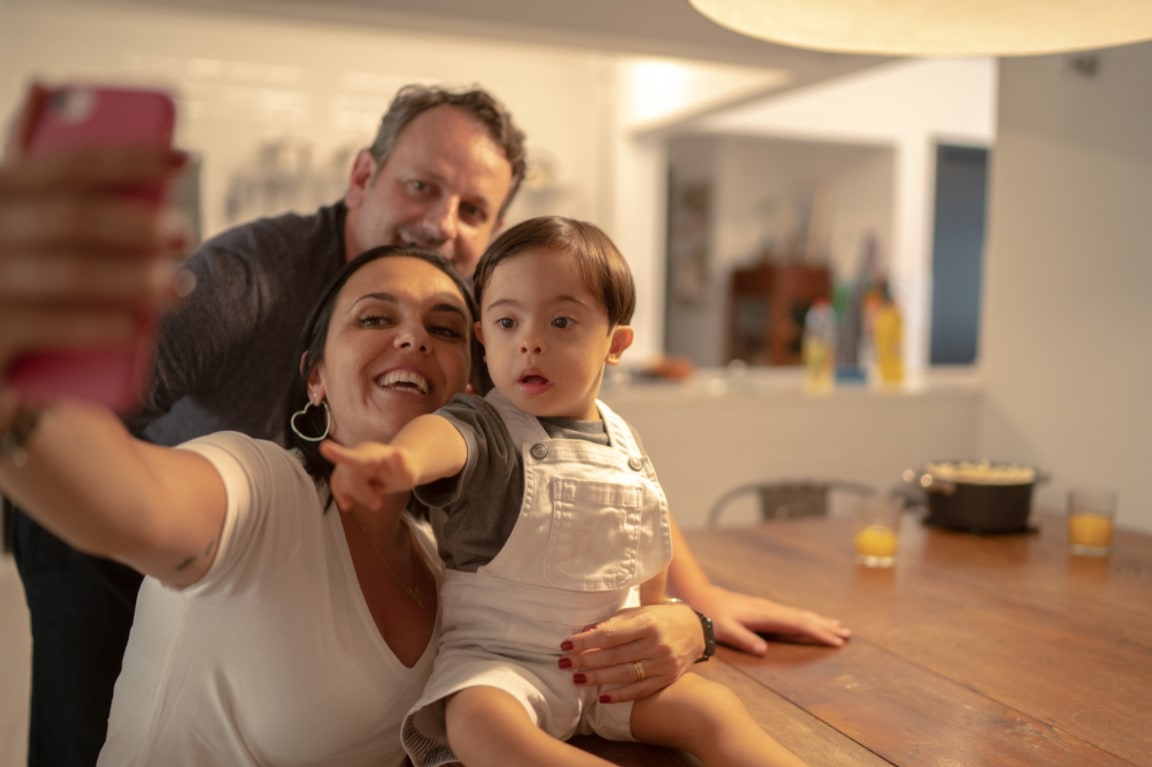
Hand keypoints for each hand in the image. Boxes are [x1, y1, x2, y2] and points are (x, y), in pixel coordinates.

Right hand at [0, 87, 187, 373]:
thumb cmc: (18, 292)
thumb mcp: (31, 236)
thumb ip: (57, 194)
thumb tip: (103, 135)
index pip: (65, 167)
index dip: (128, 160)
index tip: (183, 160)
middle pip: (69, 218)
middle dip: (134, 224)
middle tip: (182, 234)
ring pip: (66, 272)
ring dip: (130, 277)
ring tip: (176, 286)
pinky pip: (44, 326)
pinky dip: (95, 323)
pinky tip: (134, 327)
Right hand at [320, 440, 417, 511]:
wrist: (401, 467)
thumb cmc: (405, 470)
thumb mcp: (409, 472)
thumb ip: (403, 465)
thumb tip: (398, 453)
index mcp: (373, 455)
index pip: (355, 458)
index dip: (338, 454)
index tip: (324, 447)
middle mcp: (358, 454)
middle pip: (348, 477)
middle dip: (362, 494)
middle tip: (378, 504)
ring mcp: (349, 461)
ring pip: (341, 482)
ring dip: (356, 495)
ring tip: (375, 501)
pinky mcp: (345, 470)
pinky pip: (337, 484)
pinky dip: (341, 495)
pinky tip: (348, 504)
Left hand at [558, 601, 702, 703]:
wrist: (694, 630)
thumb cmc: (659, 617)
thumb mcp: (638, 613)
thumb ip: (613, 623)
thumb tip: (583, 633)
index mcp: (648, 622)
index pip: (610, 635)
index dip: (585, 641)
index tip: (566, 645)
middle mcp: (657, 644)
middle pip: (614, 656)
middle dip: (585, 660)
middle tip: (563, 663)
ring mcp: (664, 663)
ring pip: (625, 674)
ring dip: (598, 678)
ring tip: (576, 679)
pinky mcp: (667, 678)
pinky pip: (640, 690)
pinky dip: (620, 695)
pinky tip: (602, 697)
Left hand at [689, 585, 850, 653]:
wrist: (701, 598)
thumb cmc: (710, 616)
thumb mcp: (723, 630)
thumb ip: (743, 639)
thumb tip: (763, 651)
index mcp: (764, 615)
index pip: (797, 624)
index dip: (818, 632)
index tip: (836, 641)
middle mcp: (770, 609)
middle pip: (804, 618)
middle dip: (825, 626)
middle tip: (847, 635)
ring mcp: (768, 608)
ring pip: (799, 614)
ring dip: (819, 621)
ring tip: (838, 627)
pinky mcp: (764, 609)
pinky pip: (791, 614)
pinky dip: (806, 618)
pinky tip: (810, 620)